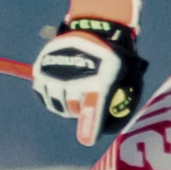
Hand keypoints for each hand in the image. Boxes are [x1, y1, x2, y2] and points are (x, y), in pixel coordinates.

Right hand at [32, 16, 147, 146]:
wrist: (92, 28)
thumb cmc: (113, 55)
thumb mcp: (127, 70)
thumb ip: (128, 93)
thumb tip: (128, 120)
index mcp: (98, 79)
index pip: (93, 107)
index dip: (89, 125)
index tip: (87, 141)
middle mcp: (74, 77)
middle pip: (73, 109)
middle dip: (80, 112)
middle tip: (86, 103)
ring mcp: (55, 74)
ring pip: (57, 104)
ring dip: (65, 106)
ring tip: (74, 95)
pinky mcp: (41, 70)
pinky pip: (44, 95)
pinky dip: (51, 97)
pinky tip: (61, 90)